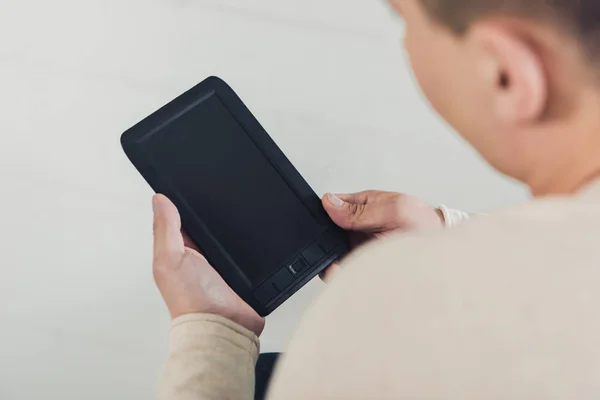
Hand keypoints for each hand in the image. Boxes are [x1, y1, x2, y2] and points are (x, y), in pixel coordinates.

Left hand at [152, 194, 264, 335]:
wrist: (224, 325)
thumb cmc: (192, 301)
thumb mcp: (171, 258)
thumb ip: (165, 229)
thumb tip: (160, 200)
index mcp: (177, 251)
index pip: (179, 219)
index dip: (182, 203)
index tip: (188, 185)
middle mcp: (198, 257)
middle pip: (207, 226)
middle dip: (212, 214)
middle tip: (218, 198)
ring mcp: (220, 264)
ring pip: (227, 236)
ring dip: (233, 230)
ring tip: (237, 218)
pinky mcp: (240, 272)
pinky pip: (245, 250)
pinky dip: (248, 244)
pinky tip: (251, 238)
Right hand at [320, 191, 443, 280]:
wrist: (443, 255)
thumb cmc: (424, 227)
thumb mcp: (395, 210)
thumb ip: (361, 209)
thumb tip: (330, 202)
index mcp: (362, 206)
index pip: (331, 208)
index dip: (323, 218)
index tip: (322, 228)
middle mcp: (357, 228)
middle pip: (328, 236)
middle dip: (325, 246)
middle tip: (331, 254)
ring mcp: (359, 249)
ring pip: (333, 257)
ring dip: (333, 263)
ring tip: (340, 269)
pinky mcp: (363, 268)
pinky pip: (345, 273)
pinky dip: (343, 276)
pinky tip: (347, 276)